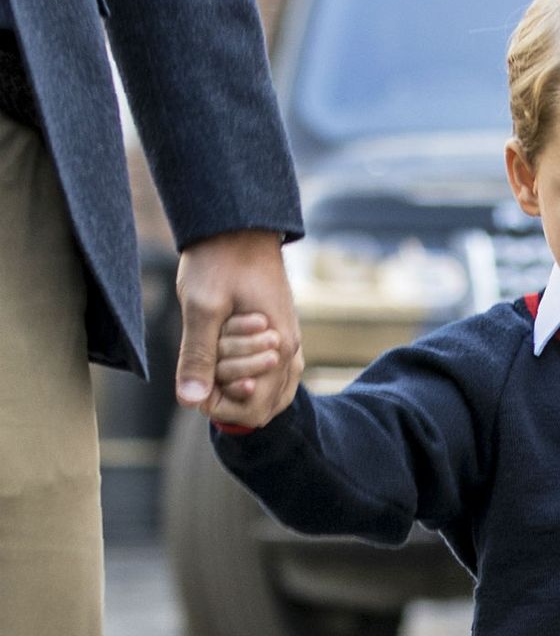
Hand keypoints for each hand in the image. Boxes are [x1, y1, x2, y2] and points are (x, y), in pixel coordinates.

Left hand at [174, 229, 301, 427]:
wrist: (238, 226)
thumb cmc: (220, 262)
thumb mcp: (201, 308)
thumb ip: (198, 357)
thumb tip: (191, 401)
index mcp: (279, 347)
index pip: (256, 409)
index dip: (220, 405)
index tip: (197, 379)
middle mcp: (291, 349)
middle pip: (265, 406)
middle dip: (229, 392)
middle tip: (208, 357)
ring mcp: (289, 341)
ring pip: (272, 391)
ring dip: (239, 382)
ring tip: (216, 356)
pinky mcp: (281, 332)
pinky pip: (272, 372)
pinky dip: (247, 372)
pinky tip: (226, 356)